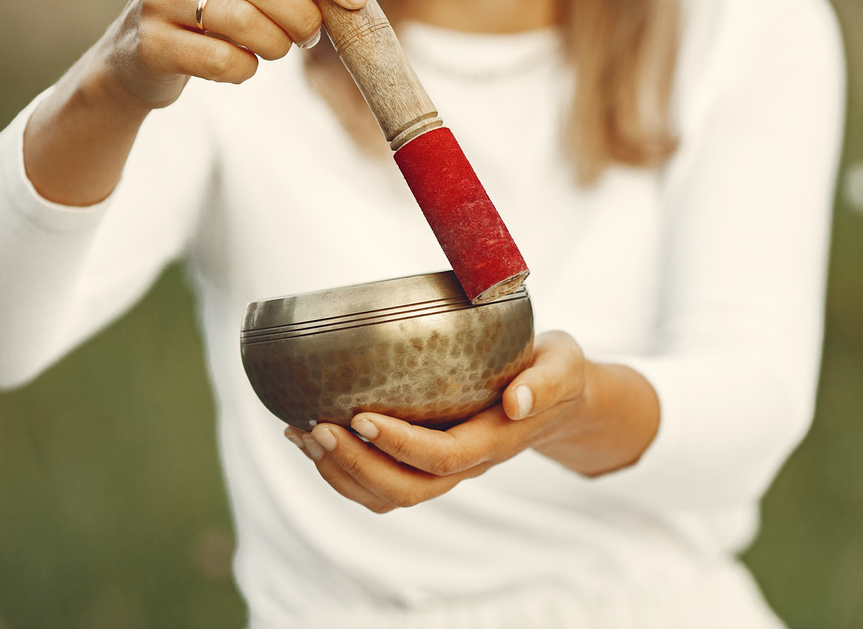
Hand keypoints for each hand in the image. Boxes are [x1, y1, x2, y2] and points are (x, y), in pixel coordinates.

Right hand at [100, 0, 381, 108]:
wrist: (139, 58)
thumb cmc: (215, 13)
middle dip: (304, 15)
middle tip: (310, 35)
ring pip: (246, 21)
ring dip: (276, 45)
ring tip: (274, 48)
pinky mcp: (150, 43)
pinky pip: (223, 60)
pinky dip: (245, 70)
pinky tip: (239, 65)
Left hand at [285, 331, 594, 512]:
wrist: (558, 395)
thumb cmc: (554, 371)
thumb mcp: (562, 366)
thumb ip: (545, 382)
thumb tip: (516, 400)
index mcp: (496, 440)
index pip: (443, 457)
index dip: (399, 445)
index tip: (361, 416)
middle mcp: (467, 464)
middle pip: (406, 489)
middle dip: (355, 465)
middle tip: (316, 427)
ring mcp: (444, 468)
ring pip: (387, 495)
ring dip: (339, 473)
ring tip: (300, 433)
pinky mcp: (426, 460)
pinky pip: (379, 484)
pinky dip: (340, 468)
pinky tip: (311, 435)